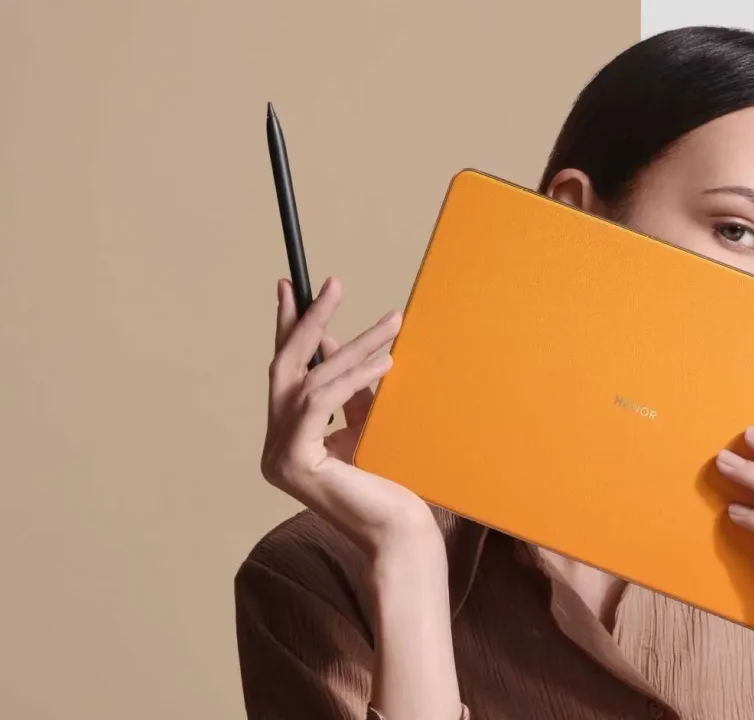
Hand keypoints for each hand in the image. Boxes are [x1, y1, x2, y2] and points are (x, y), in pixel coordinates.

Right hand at [260, 276, 439, 557]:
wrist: (401, 530)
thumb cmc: (393, 481)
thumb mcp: (368, 421)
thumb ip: (350, 387)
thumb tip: (341, 341)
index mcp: (289, 438)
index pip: (287, 372)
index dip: (288, 327)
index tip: (293, 286)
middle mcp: (275, 447)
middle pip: (286, 368)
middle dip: (308, 320)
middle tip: (333, 283)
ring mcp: (279, 457)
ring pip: (311, 381)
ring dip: (353, 346)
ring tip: (392, 324)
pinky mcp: (295, 463)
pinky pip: (321, 403)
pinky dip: (354, 377)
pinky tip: (386, 362)